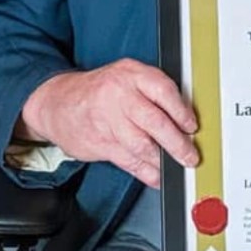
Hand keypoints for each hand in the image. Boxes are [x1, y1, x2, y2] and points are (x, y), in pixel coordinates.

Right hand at [19, 58, 198, 187]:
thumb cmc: (100, 90)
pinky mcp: (100, 143)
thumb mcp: (126, 76)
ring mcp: (108, 120)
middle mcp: (119, 95)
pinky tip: (156, 176)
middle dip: (177, 143)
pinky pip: (129, 161)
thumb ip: (152, 92)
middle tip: (190, 155)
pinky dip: (146, 173)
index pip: (163, 91)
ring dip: (162, 161)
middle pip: (155, 122)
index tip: (192, 126)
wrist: (57, 102)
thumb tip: (184, 118)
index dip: (182, 111)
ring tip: (175, 166)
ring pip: (142, 146)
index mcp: (131, 74)